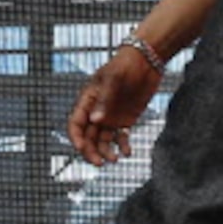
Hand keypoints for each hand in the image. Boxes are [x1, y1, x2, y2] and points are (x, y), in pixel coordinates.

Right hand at [67, 49, 161, 165]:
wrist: (147, 60)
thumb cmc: (126, 64)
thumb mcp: (114, 78)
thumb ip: (104, 99)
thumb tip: (95, 120)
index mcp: (88, 100)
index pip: (75, 123)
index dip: (76, 138)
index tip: (82, 149)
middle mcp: (96, 111)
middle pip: (87, 137)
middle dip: (91, 151)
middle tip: (100, 163)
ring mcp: (110, 117)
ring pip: (102, 141)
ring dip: (106, 152)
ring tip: (115, 159)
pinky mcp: (125, 120)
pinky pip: (120, 138)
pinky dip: (122, 146)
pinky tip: (127, 153)